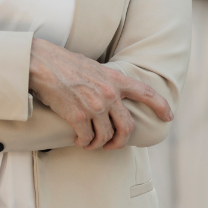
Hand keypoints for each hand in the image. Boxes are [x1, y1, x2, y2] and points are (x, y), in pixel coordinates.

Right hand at [28, 38, 171, 149]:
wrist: (39, 63)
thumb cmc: (60, 62)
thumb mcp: (91, 66)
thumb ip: (104, 81)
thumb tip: (108, 94)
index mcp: (114, 79)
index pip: (146, 93)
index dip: (161, 106)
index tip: (168, 117)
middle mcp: (109, 94)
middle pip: (127, 126)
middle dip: (122, 140)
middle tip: (113, 145)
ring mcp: (95, 106)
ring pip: (106, 136)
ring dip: (99, 144)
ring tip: (90, 143)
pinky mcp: (78, 116)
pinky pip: (87, 138)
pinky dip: (84, 143)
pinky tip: (79, 141)